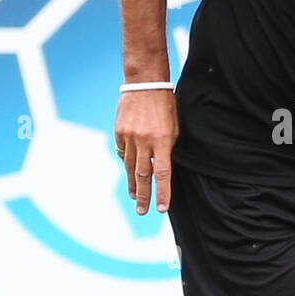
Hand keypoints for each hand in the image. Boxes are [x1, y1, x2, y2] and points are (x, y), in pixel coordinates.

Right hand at [114, 89, 177, 214]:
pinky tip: (130, 171)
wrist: (145, 84)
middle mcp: (145, 141)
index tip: (162, 208)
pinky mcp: (120, 132)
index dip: (163, 193)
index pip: (163, 174)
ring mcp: (130, 137)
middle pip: (143, 175)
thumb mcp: (174, 128)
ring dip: (133, 184)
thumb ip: (167, 149)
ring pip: (130, 167)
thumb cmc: (165, 106)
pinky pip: (123, 152)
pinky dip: (127, 162)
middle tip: (142, 211)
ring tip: (135, 197)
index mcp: (163, 141)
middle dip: (143, 196)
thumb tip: (159, 169)